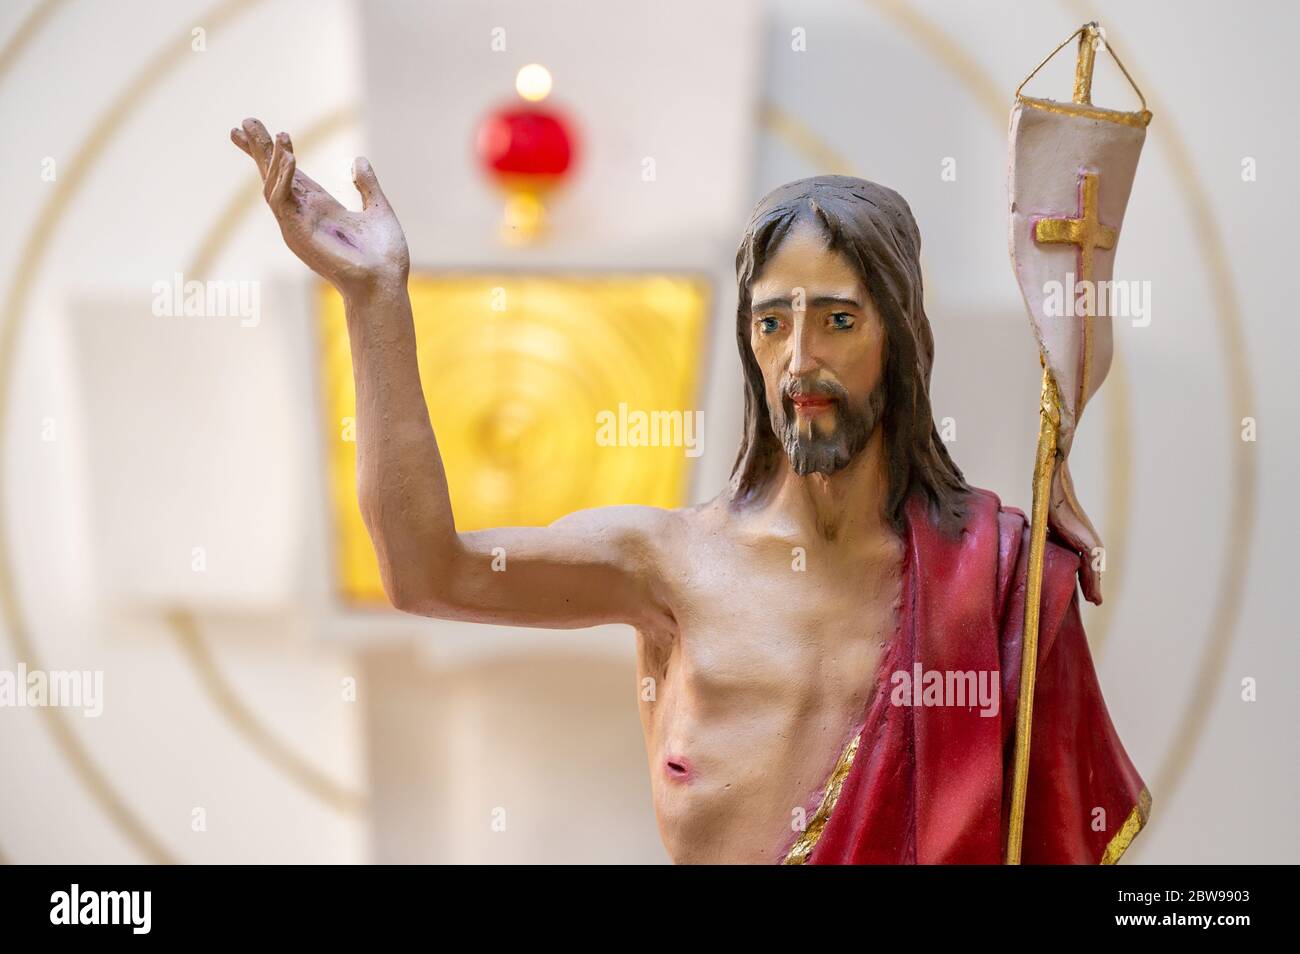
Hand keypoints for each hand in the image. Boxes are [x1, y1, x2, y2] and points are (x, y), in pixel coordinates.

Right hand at [230, 118, 409, 297]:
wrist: (385, 284)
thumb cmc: (384, 258)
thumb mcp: (378, 210)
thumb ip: (367, 186)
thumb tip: (359, 160)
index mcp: (321, 208)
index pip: (290, 175)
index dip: (274, 154)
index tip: (254, 130)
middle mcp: (305, 215)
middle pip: (274, 176)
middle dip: (259, 150)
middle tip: (245, 121)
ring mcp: (298, 225)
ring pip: (273, 186)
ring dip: (272, 158)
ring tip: (278, 132)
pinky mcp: (297, 233)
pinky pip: (281, 201)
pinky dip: (283, 177)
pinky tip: (290, 157)